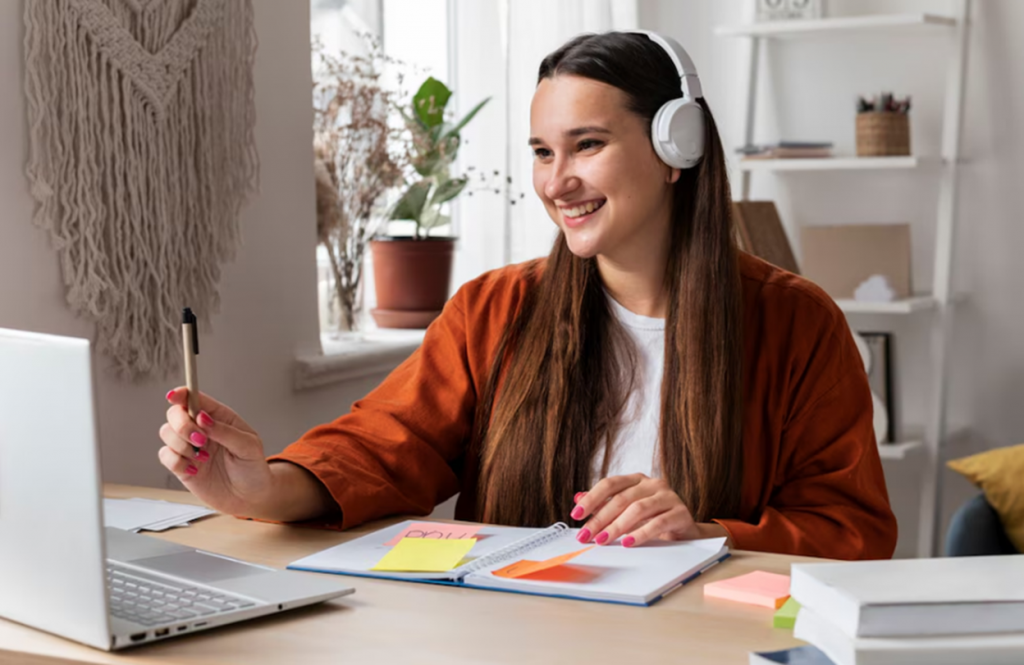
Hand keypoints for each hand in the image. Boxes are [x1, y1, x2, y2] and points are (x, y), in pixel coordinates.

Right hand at [159, 387, 274, 517]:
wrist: (250, 497)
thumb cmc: (253, 468)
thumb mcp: (249, 447)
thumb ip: (225, 431)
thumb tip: (203, 418)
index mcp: (219, 417)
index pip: (195, 398)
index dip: (181, 394)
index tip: (173, 396)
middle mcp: (201, 429)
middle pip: (175, 414)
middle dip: (182, 425)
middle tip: (201, 440)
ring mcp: (190, 447)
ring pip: (166, 433)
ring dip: (181, 445)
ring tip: (203, 457)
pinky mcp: (182, 465)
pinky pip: (165, 456)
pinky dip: (177, 462)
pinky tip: (195, 470)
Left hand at [569, 474, 726, 547]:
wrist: (684, 530)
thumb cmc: (653, 518)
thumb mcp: (627, 510)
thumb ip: (604, 503)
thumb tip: (578, 498)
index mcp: (637, 480)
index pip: (610, 484)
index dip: (592, 498)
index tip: (576, 514)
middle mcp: (652, 484)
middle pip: (622, 498)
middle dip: (600, 518)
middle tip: (586, 535)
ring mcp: (668, 496)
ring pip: (638, 509)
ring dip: (617, 526)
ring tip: (603, 540)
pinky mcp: (680, 513)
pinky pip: (658, 523)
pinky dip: (641, 533)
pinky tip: (628, 542)